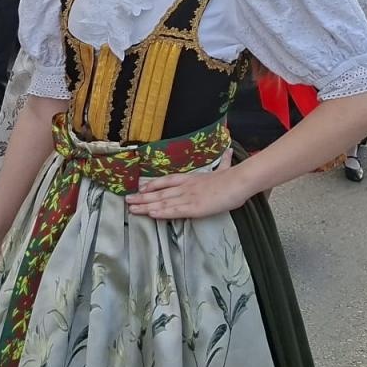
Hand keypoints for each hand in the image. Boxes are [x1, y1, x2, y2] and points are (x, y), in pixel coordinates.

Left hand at [127, 165, 251, 220]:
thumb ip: (224, 162)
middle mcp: (186, 187)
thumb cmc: (233, 177)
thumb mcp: (226, 168)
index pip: (168, 180)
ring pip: (163, 202)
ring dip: (146, 206)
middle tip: (127, 201)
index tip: (141, 188)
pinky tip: (151, 214)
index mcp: (192, 178)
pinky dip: (162, 212)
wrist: (239, 181)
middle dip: (143, 198)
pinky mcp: (194, 208)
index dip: (153, 185)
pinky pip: (174, 211)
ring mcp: (188, 197)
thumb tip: (229, 152)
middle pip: (160, 192)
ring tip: (132, 209)